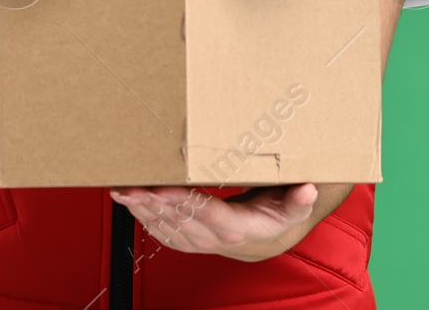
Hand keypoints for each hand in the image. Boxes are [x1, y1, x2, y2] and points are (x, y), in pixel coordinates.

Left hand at [109, 183, 318, 261]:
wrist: (264, 239)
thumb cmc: (276, 214)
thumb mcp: (293, 206)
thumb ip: (299, 199)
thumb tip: (307, 188)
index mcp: (237, 228)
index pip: (207, 214)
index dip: (184, 202)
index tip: (163, 188)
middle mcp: (213, 238)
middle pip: (179, 220)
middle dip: (151, 204)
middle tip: (130, 186)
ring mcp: (197, 241)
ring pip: (165, 227)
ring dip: (141, 210)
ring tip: (121, 190)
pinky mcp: (186, 240)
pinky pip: (160, 231)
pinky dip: (142, 217)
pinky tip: (128, 202)